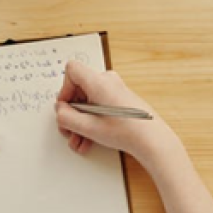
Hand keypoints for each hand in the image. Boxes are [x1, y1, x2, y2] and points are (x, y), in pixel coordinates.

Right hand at [54, 60, 178, 166]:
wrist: (152, 141)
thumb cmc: (127, 131)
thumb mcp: (89, 127)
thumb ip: (67, 117)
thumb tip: (60, 110)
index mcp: (99, 82)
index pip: (72, 70)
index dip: (64, 89)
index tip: (65, 108)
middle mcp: (107, 81)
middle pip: (79, 89)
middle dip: (71, 112)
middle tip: (68, 130)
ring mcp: (115, 90)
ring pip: (88, 101)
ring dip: (80, 121)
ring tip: (79, 141)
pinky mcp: (120, 99)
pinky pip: (98, 106)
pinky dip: (91, 121)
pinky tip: (89, 140)